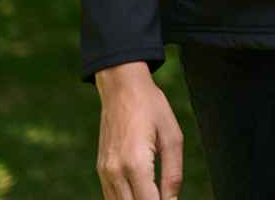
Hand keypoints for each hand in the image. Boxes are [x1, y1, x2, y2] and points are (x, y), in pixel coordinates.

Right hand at [95, 61, 183, 199]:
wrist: (122, 86)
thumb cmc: (151, 106)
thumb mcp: (172, 136)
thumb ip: (173, 174)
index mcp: (136, 163)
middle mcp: (116, 172)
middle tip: (164, 196)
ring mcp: (105, 172)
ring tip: (154, 193)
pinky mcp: (101, 169)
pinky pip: (111, 197)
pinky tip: (140, 194)